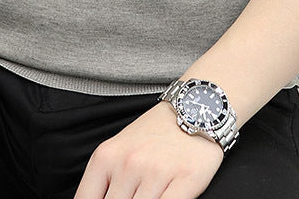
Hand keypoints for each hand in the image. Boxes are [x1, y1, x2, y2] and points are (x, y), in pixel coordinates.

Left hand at [73, 101, 223, 198]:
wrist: (194, 108)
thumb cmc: (155, 133)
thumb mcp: (119, 150)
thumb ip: (104, 182)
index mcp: (106, 157)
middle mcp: (129, 164)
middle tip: (133, 196)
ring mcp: (157, 172)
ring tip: (147, 194)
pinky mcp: (186, 179)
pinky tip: (164, 198)